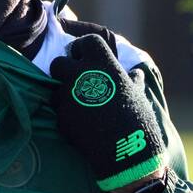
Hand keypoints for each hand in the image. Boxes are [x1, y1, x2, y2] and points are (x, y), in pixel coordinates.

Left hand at [49, 34, 165, 192]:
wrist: (126, 150)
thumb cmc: (137, 117)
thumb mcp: (138, 93)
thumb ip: (132, 80)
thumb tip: (135, 73)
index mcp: (102, 62)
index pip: (85, 42)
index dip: (82, 49)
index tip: (84, 57)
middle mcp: (80, 74)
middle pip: (58, 63)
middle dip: (64, 71)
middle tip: (75, 82)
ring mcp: (68, 96)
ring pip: (54, 89)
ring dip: (62, 95)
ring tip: (78, 106)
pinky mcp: (61, 117)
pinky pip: (58, 112)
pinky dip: (66, 116)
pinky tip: (80, 125)